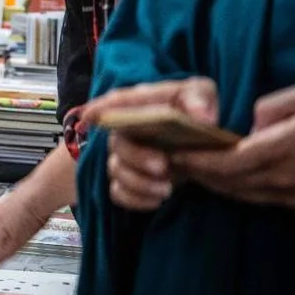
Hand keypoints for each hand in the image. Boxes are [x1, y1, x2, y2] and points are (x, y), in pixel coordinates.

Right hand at [81, 78, 218, 211]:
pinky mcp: (129, 180)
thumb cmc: (196, 111)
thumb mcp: (203, 94)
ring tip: (167, 189)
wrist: (205, 145)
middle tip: (163, 166)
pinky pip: (119, 193)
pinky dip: (136, 199)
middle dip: (136, 156)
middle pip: (117, 142)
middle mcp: (126, 129)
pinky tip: (157, 200)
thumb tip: (201, 116)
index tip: (90, 116)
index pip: (116, 102)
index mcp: (142, 103)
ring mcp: (125, 156)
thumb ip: (200, 98)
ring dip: (139, 182)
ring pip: (116, 170)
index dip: (100, 108)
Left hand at [172, 83, 294, 217]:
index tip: (174, 152)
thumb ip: (271, 106)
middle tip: (174, 161)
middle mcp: (285, 181)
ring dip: (217, 184)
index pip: (226, 162)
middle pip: (228, 183)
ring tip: (195, 169)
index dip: (197, 160)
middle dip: (199, 173)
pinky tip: (232, 178)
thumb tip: (248, 122)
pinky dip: (242, 190)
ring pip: (243, 196)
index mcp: (282, 151)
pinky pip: (264, 201)